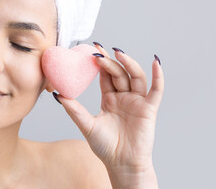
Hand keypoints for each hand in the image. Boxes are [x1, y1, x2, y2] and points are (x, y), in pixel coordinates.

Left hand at [52, 43, 163, 187]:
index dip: (99, 63)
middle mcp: (124, 97)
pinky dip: (158, 76)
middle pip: (119, 73)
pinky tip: (155, 63)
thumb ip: (75, 109)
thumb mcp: (87, 125)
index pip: (106, 76)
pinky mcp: (149, 108)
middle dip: (110, 61)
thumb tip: (58, 94)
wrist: (122, 164)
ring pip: (136, 77)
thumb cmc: (106, 148)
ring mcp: (137, 102)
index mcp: (110, 99)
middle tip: (98, 50)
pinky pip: (156, 90)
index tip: (90, 50)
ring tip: (118, 53)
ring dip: (129, 64)